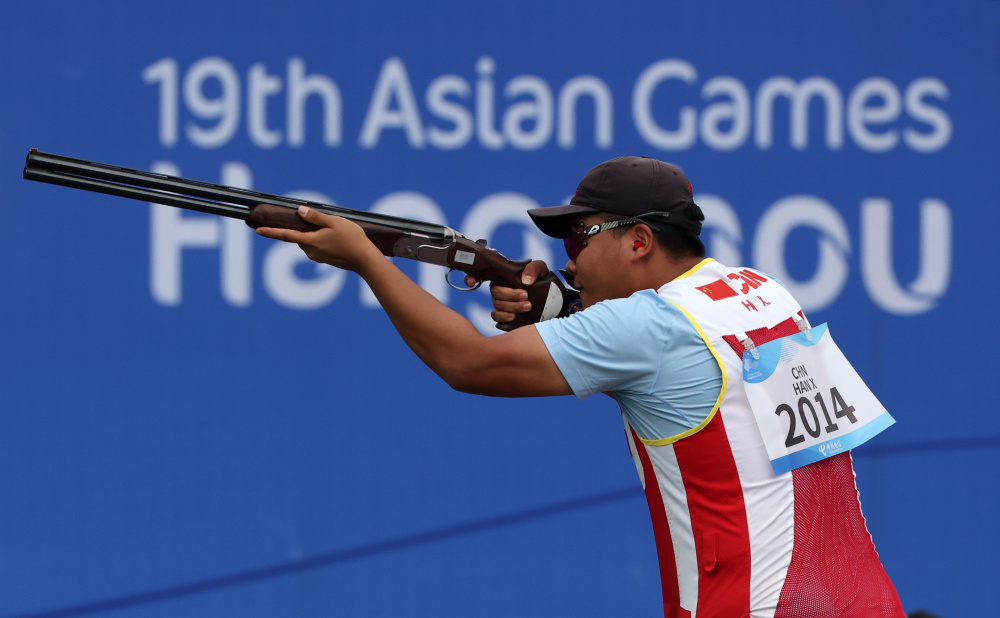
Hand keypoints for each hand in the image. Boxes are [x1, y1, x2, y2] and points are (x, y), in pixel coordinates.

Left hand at [255, 206, 380, 271]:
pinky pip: (319, 247)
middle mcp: (311, 252)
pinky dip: (323, 240)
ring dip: (316, 234)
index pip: (286, 236)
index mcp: (310, 242)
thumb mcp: (334, 222)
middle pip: (300, 236)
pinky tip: (338, 238)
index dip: (271, 232)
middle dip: (306, 228)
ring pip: (310, 242)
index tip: (258, 231)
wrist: (365, 260)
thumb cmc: (352, 240)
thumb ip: (316, 217)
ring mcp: (318, 257)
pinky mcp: (326, 260)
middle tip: (323, 222)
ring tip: (336, 230)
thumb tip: (300, 211)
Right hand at [465, 260, 549, 323]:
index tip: (471, 282)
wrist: (554, 302)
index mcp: (504, 277)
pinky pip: (496, 317)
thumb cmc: (544, 283)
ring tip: (527, 306)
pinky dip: (503, 317)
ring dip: (511, 306)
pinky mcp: (506, 317)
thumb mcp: (542, 270)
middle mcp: (500, 290)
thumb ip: (534, 268)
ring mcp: (502, 304)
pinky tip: (513, 316)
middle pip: (495, 293)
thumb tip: (525, 280)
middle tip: (525, 296)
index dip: (471, 277)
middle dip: (509, 295)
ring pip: (497, 305)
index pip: (482, 274)